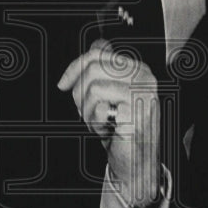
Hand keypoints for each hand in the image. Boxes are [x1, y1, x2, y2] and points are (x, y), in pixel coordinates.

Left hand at [57, 39, 160, 207]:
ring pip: (93, 89)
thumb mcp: (113, 93)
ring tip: (101, 122)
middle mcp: (143, 78)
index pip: (98, 53)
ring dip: (88, 112)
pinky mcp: (135, 113)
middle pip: (92, 69)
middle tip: (88, 111)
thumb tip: (96, 45)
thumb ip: (107, 68)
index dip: (74, 67)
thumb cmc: (123, 129)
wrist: (137, 162)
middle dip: (80, 94)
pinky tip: (106, 130)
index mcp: (138, 69)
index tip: (63, 83)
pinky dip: (95, 123)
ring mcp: (142, 95)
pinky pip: (99, 109)